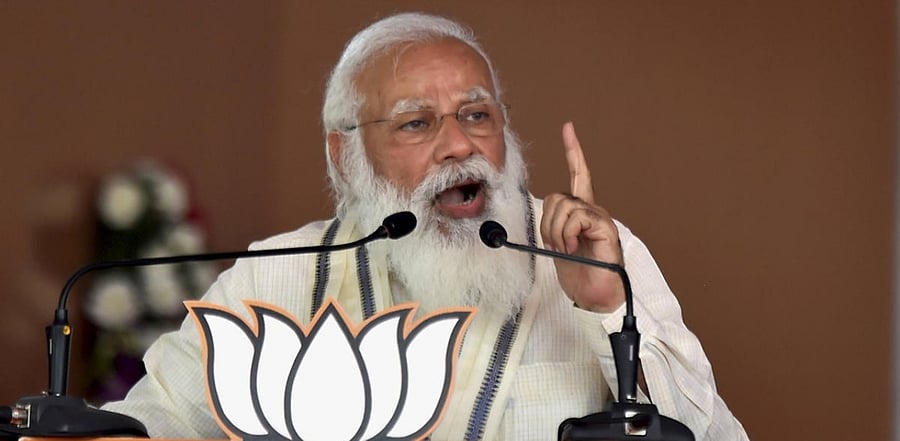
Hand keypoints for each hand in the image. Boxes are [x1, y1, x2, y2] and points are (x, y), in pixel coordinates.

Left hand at [540, 122, 625, 312]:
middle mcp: (593, 210)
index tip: (569, 128)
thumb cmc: (578, 273)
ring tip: (566, 249)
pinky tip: (574, 248)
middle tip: (556, 245)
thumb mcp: (557, 244)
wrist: (594, 295)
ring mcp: (600, 218)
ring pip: (564, 206)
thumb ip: (552, 225)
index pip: (578, 174)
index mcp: (581, 212)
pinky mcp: (605, 228)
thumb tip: (542, 218)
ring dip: (556, 231)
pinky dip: (567, 234)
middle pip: (558, 197)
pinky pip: (576, 218)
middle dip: (548, 224)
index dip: (573, 151)